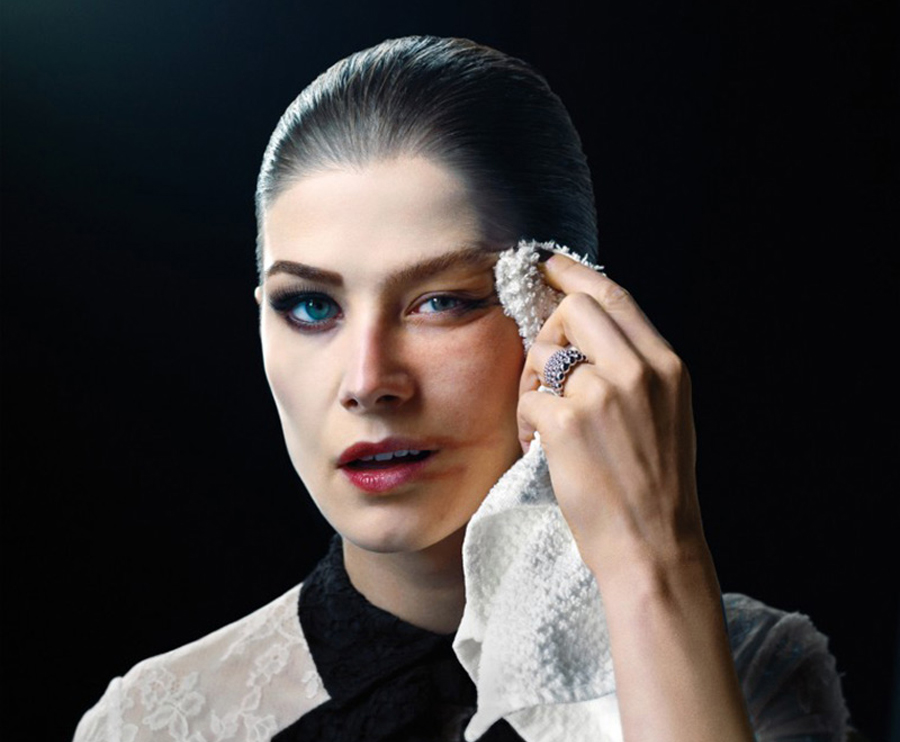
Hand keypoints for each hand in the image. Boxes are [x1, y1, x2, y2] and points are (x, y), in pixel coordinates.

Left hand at [517, 253, 704, 580]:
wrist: (654, 549)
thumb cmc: (656, 489)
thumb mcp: (667, 416)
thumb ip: (635, 372)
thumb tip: (584, 340)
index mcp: (667, 367)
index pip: (616, 297)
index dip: (575, 274)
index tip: (548, 265)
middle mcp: (639, 371)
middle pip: (574, 308)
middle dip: (548, 330)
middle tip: (545, 370)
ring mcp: (603, 396)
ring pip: (543, 353)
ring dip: (532, 382)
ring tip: (546, 422)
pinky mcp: (567, 424)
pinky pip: (527, 398)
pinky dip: (527, 421)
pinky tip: (541, 448)